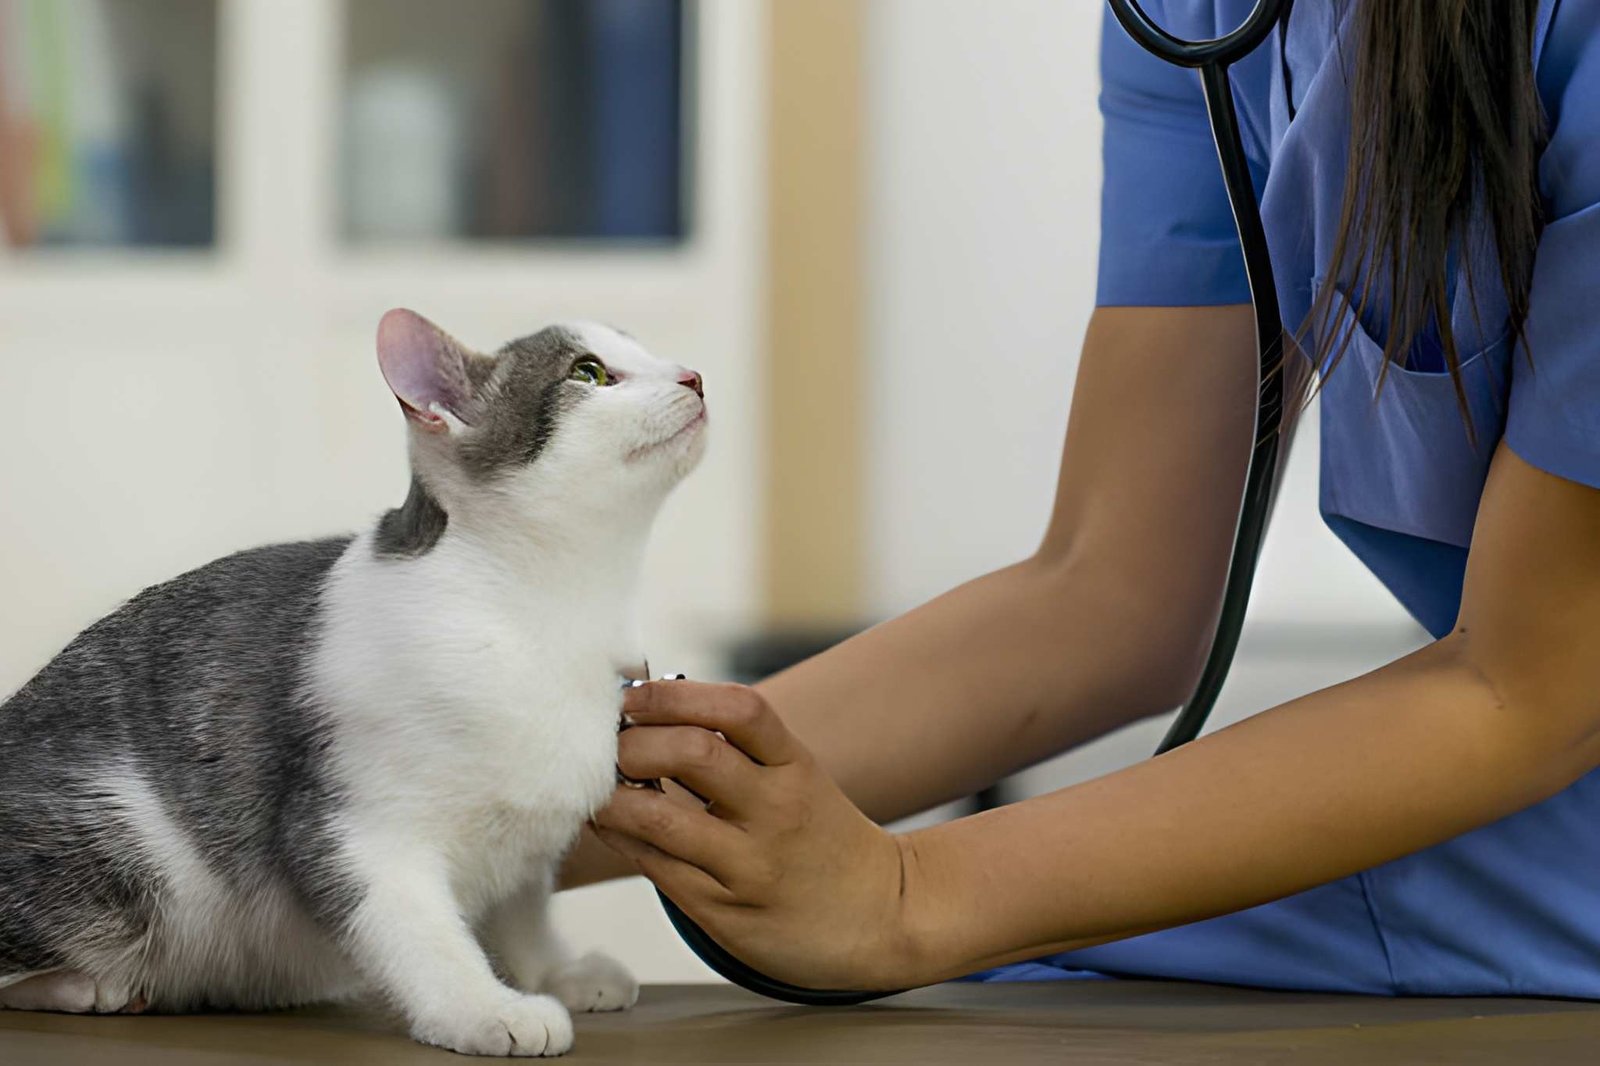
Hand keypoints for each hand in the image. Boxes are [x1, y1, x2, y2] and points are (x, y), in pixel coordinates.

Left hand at [592, 681, 920, 991]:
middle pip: (694, 754)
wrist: (882, 917)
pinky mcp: (724, 912)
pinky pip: (656, 867)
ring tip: (595, 784)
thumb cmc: (821, 837)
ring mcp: (750, 865)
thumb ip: (737, 749)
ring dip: (612, 795)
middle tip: (605, 744)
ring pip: (660, 818)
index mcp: (795, 767)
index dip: (676, 695)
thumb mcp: (796, 779)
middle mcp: (776, 811)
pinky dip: (621, 837)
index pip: (739, 709)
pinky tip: (609, 822)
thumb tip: (648, 711)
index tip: (634, 696)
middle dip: (634, 742)